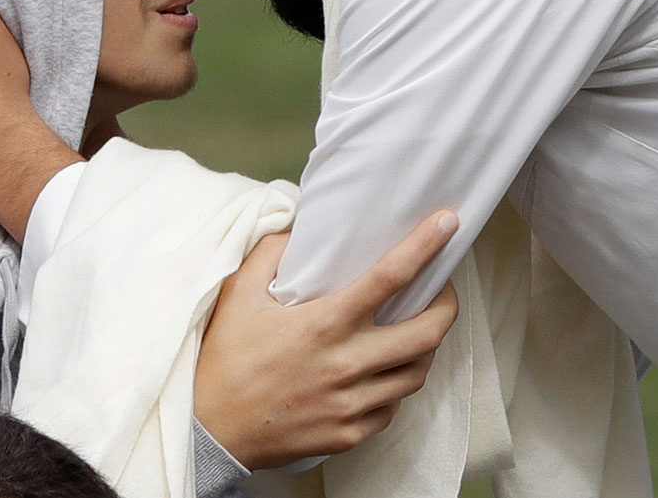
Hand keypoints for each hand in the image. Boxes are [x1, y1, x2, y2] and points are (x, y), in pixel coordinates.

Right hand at [194, 211, 460, 469]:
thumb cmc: (225, 357)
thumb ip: (271, 252)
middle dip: (447, 306)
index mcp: (325, 323)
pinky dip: (394, 386)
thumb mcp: (239, 293)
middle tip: (442, 291)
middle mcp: (346, 364)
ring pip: (416, 374)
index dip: (425, 246)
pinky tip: (382, 372)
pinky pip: (391, 408)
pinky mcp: (349, 434)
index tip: (447, 224)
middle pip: (427, 334)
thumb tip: (299, 227)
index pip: (391, 276)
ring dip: (424, 348)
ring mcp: (351, 404)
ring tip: (415, 330)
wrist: (210, 428)